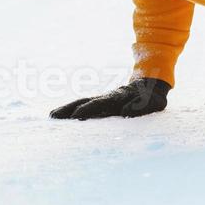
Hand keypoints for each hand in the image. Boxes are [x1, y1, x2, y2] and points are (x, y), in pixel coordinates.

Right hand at [50, 77, 170, 119]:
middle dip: (70, 109)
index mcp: (118, 97)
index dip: (89, 109)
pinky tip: (62, 118)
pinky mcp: (102, 105)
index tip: (77, 116)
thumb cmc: (153, 98)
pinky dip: (72, 111)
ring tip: (52, 117)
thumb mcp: (153, 103)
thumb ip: (141, 106)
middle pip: (85, 101)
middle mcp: (107, 98)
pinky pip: (85, 107)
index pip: (101, 103)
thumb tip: (125, 111)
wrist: (151, 86)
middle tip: (54, 117)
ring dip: (67, 109)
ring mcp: (103, 101)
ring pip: (82, 103)